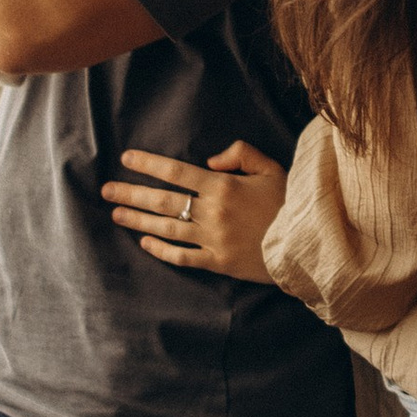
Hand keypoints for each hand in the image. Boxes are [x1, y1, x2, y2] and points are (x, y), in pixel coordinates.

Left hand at [101, 140, 286, 281]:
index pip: (176, 172)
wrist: (309, 245)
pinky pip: (182, 257)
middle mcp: (212, 213)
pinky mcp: (218, 263)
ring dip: (138, 219)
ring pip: (166, 228)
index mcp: (223, 187)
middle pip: (163, 200)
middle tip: (107, 190)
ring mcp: (213, 240)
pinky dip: (161, 249)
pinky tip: (145, 241)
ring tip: (116, 213)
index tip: (126, 159)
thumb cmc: (290, 202)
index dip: (148, 164)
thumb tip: (209, 161)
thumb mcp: (271, 168)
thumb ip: (241, 154)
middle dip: (131, 193)